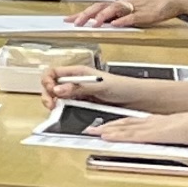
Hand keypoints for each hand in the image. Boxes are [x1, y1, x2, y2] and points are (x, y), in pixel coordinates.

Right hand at [44, 68, 177, 112]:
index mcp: (79, 73)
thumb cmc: (125, 87)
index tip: (51, 90)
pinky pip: (67, 109)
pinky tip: (65, 114)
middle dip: (47, 94)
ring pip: (57, 98)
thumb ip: (79, 87)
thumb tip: (59, 88)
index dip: (47, 80)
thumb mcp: (101, 85)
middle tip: (51, 104)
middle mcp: (76, 83)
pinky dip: (63, 112)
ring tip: (57, 109)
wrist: (140, 101)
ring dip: (53, 104)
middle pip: (51, 86)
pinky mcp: (83, 107)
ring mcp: (79, 96)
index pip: (53, 72)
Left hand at [72, 0, 187, 28]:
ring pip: (115, 10)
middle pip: (101, 7)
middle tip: (73, 22)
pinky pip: (134, 17)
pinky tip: (116, 24)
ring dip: (102, 17)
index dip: (82, 13)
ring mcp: (136, 8)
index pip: (97, 7)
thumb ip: (121, 15)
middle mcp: (125, 4)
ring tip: (92, 23)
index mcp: (121, 4)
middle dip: (85, 15)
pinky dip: (124, 20)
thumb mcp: (134, 9)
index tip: (68, 19)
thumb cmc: (156, 2)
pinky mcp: (148, 14)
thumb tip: (106, 23)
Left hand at [91, 110, 187, 149]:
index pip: (136, 122)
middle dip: (108, 125)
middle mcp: (155, 122)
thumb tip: (181, 139)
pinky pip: (131, 135)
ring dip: (107, 129)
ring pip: (125, 128)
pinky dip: (117, 135)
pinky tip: (106, 136)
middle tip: (92, 128)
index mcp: (162, 121)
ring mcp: (153, 127)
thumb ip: (179, 135)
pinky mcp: (154, 134)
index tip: (109, 125)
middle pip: (126, 123)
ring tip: (92, 132)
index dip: (121, 123)